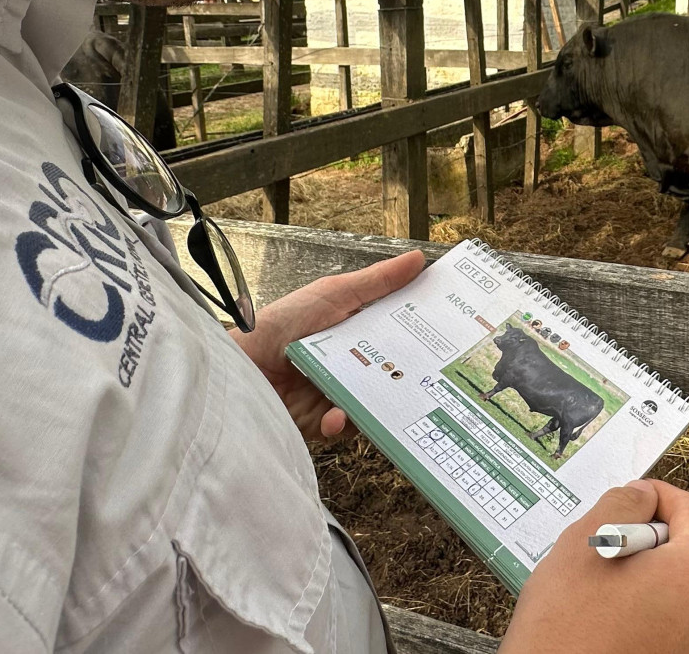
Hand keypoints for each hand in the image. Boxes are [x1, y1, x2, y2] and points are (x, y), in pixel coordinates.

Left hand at [233, 250, 423, 440]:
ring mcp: (337, 395)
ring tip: (383, 397)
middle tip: (431, 376)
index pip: (397, 336)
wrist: (238, 364)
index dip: (421, 336)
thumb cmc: (281, 324)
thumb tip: (419, 259)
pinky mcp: (320, 423)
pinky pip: (343, 428)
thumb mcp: (333, 294)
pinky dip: (342, 423)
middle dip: (409, 376)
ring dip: (376, 402)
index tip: (450, 335)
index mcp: (356, 334)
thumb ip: (376, 282)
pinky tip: (336, 415)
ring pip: (373, 403)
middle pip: (391, 373)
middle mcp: (351, 366)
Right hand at [501, 480, 688, 653]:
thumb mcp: (582, 547)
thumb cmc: (563, 637)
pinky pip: (674, 632)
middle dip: (649, 546)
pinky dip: (648, 622)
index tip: (632, 501)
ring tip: (600, 600)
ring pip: (678, 597)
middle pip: (688, 556)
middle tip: (606, 555)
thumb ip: (621, 505)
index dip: (656, 498)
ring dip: (646, 586)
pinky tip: (609, 628)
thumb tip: (640, 495)